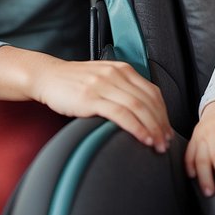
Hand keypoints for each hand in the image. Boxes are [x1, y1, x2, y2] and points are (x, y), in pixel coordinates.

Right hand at [0, 47, 171, 152]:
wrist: (47, 77)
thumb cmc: (74, 82)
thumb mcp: (103, 78)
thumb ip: (122, 89)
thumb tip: (142, 111)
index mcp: (123, 69)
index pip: (153, 92)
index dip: (164, 113)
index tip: (167, 130)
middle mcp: (117, 74)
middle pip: (149, 101)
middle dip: (161, 124)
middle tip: (166, 142)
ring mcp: (104, 85)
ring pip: (138, 107)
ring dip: (152, 128)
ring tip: (157, 144)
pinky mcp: (92, 97)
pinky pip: (121, 114)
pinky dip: (136, 127)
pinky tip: (142, 138)